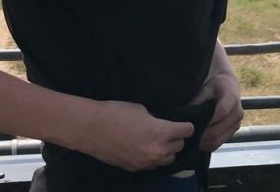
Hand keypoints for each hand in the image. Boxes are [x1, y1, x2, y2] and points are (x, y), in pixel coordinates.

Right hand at [76, 100, 193, 171]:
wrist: (92, 129)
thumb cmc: (116, 113)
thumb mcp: (142, 110)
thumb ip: (156, 120)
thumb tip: (160, 125)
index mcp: (162, 133)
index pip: (187, 131)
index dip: (186, 126)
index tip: (183, 124)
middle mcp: (158, 151)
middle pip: (180, 146)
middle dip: (176, 138)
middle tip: (169, 132)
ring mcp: (146, 162)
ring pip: (168, 160)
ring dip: (167, 151)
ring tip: (158, 142)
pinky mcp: (135, 168)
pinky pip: (152, 165)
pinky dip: (152, 158)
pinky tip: (144, 149)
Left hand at [189, 70, 242, 150]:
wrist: (228, 86)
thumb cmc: (214, 86)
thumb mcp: (205, 88)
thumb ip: (198, 101)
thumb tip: (187, 118)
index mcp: (231, 97)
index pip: (221, 112)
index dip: (206, 121)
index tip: (192, 124)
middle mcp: (237, 112)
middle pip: (217, 130)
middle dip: (200, 135)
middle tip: (187, 135)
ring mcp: (237, 123)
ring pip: (218, 140)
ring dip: (203, 142)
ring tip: (191, 139)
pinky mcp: (234, 130)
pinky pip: (220, 142)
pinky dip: (208, 144)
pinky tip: (199, 141)